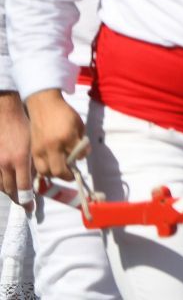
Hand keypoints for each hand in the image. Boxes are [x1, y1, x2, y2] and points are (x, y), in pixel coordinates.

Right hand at [0, 93, 31, 207]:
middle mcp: (5, 164)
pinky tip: (7, 184)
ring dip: (9, 192)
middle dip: (18, 198)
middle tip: (25, 203)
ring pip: (0, 186)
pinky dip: (0, 184)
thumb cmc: (23, 127)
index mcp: (20, 160)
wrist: (5, 115)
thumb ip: (34, 162)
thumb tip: (37, 177)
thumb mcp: (33, 145)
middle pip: (10, 190)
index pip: (23, 187)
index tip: (31, 208)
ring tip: (17, 194)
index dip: (27, 200)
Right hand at [26, 90, 84, 182]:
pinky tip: (53, 166)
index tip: (82, 154)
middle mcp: (53, 146)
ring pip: (47, 172)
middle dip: (68, 175)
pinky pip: (39, 167)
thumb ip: (81, 140)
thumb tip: (82, 155)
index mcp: (67, 137)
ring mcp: (40, 150)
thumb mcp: (78, 124)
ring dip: (55, 174)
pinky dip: (46, 170)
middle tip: (73, 173)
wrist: (44, 105)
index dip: (83, 156)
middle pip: (59, 171)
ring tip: (62, 170)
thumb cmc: (64, 113)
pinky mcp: (33, 150)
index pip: (79, 155)